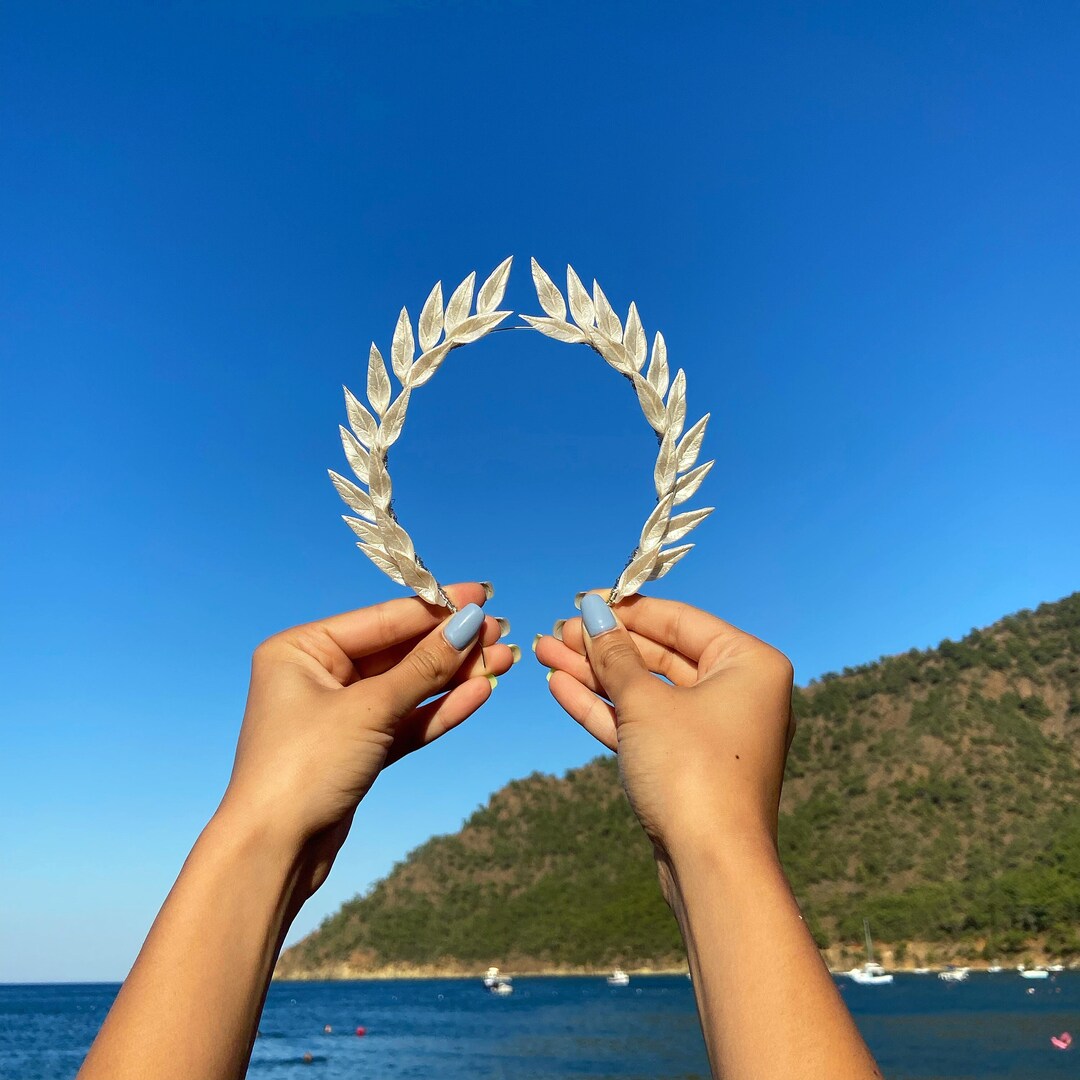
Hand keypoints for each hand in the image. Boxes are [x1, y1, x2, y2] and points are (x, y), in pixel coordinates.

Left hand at [219, 582, 515, 894]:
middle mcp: (317, 675)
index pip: (382, 619)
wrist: (274, 853)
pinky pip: (405, 719)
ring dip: (453, 675)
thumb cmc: (304, 768)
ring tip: (503, 662)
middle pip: (398, 651)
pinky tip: (478, 693)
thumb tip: (469, 623)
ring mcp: (338, 714)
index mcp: (302, 649)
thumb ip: (424, 666)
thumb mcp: (370, 709)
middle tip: (500, 632)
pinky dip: (439, 708)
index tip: (480, 597)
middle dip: (450, 644)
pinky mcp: (357, 749)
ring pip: (407, 686)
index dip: (434, 608)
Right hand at [535, 593, 794, 859]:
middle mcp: (739, 693)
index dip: (626, 608)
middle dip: (603, 644)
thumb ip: (614, 653)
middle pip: (659, 655)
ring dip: (596, 674)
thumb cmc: (691, 771)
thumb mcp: (644, 702)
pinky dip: (607, 708)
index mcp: (749, 664)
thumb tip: (590, 612)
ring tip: (545, 653)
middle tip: (556, 631)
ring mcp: (713, 732)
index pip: (679, 620)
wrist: (711, 868)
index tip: (582, 600)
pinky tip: (563, 686)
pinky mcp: (689, 765)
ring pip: (646, 691)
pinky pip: (645, 724)